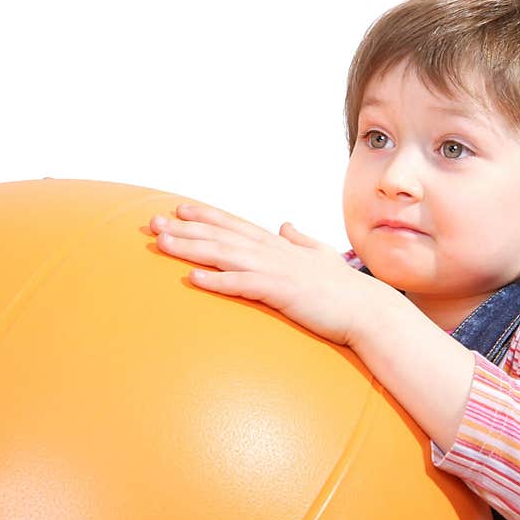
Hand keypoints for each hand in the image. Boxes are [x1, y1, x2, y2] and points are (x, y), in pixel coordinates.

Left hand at [149, 202, 381, 346]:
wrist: (368, 310)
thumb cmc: (344, 289)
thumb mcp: (320, 255)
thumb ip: (300, 239)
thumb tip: (285, 225)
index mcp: (279, 245)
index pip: (234, 225)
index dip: (205, 215)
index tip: (177, 208)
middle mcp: (273, 252)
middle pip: (221, 236)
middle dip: (185, 228)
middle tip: (152, 223)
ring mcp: (276, 271)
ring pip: (225, 255)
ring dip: (191, 249)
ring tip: (162, 244)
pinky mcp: (281, 293)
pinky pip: (243, 285)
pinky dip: (217, 281)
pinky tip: (193, 278)